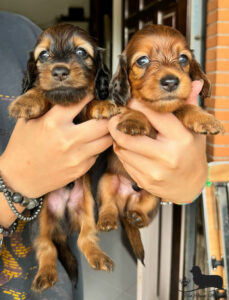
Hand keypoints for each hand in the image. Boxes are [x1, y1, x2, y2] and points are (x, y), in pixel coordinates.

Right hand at [0, 94, 111, 197]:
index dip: (90, 95)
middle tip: (106, 113)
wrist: (19, 177)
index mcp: (53, 123)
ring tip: (103, 128)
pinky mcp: (80, 169)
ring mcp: (77, 156)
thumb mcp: (29, 120)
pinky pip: (98, 154)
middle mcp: (68, 139)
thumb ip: (48, 106)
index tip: (93, 93)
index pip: (81, 102)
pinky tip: (90, 144)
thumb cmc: (22, 146)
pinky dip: (97, 147)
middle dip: (107, 116)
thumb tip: (67, 94)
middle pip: (103, 124)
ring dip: (107, 132)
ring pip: (106, 140)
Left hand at [108, 81, 206, 203]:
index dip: (137, 105)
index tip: (131, 100)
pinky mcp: (144, 181)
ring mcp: (154, 172)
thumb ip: (189, 107)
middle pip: (128, 136)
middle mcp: (166, 157)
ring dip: (118, 138)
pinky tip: (129, 147)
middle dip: (116, 124)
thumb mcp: (193, 130)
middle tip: (114, 117)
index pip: (153, 115)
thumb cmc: (192, 154)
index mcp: (180, 139)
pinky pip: (124, 162)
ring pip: (122, 150)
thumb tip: (194, 82)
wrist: (191, 185)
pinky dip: (123, 152)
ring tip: (122, 132)